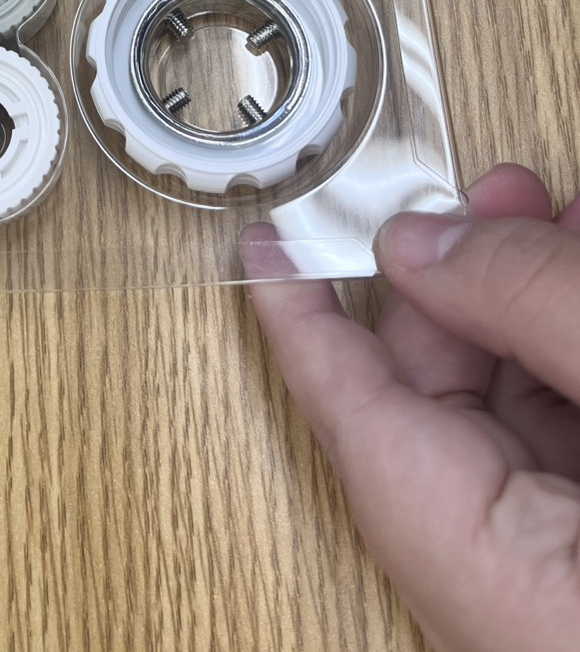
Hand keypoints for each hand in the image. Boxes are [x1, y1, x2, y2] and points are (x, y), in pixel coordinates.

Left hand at [249, 164, 579, 651]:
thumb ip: (535, 309)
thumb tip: (432, 243)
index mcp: (521, 607)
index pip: (361, 436)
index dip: (304, 326)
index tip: (264, 253)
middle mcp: (532, 617)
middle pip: (439, 418)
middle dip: (459, 285)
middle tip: (486, 202)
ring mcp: (565, 590)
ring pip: (507, 424)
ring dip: (521, 309)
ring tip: (548, 222)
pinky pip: (558, 447)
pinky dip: (560, 355)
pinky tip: (576, 284)